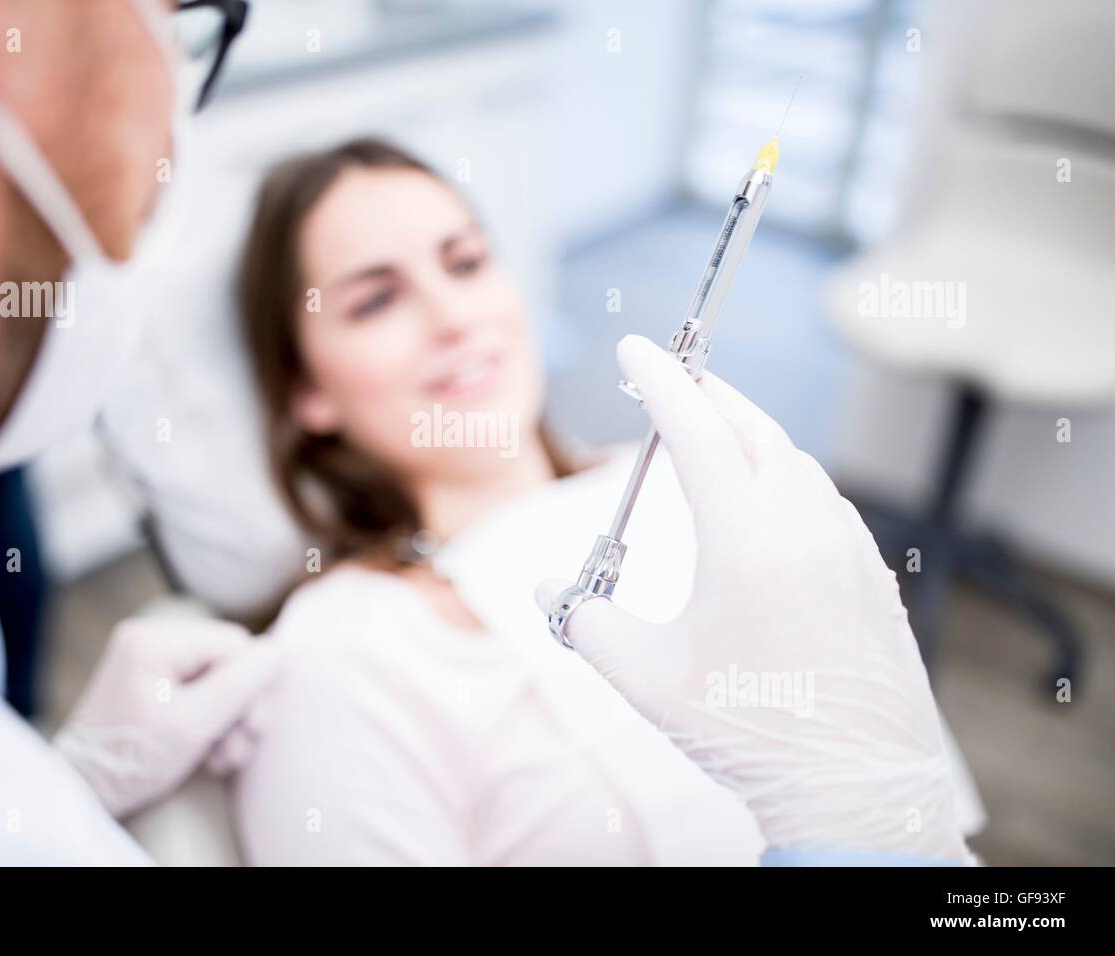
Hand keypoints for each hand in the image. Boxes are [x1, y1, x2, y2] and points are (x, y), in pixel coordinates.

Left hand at [53, 616, 280, 819]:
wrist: (82, 794)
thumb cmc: (129, 761)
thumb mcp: (193, 724)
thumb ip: (241, 684)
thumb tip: (280, 652)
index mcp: (154, 640)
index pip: (233, 645)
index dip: (252, 687)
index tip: (250, 731)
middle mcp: (150, 640)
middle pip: (228, 662)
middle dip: (240, 709)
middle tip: (239, 750)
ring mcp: (148, 661)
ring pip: (219, 680)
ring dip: (229, 722)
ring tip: (223, 758)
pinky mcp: (151, 684)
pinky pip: (200, 692)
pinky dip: (211, 723)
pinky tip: (210, 752)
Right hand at [537, 335, 970, 860]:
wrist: (853, 790)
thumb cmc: (747, 730)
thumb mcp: (645, 678)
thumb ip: (585, 622)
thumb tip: (548, 591)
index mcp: (746, 537)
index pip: (696, 429)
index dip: (659, 381)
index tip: (635, 348)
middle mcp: (804, 526)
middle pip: (753, 427)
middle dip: (707, 392)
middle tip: (670, 376)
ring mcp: (847, 548)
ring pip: (795, 462)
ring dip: (749, 435)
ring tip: (712, 436)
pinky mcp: (871, 576)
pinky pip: (825, 501)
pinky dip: (786, 478)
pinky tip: (767, 502)